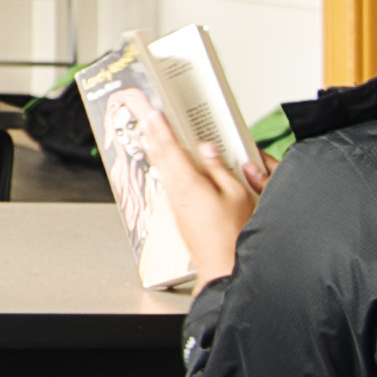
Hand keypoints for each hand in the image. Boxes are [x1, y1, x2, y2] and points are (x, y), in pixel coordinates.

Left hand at [116, 90, 256, 282]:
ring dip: (152, 146)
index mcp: (190, 183)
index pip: (170, 148)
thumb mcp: (236, 195)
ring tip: (145, 129)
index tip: (152, 111)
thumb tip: (208, 149)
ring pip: (159, 167)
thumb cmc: (232, 235)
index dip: (160, 127)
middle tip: (140, 113)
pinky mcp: (177, 211)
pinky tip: (159, 160)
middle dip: (150, 132)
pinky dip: (160, 163)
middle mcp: (177, 192)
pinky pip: (165, 179)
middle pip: (159, 155)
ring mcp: (175, 202)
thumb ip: (219, 169)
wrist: (221, 265)